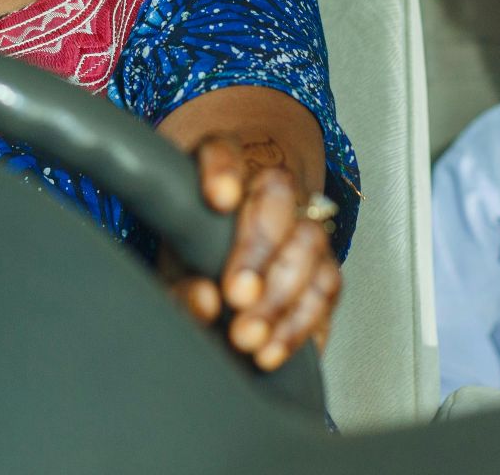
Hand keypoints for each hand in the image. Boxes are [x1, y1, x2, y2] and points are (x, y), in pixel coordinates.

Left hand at [170, 137, 341, 372]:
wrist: (229, 268)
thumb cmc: (194, 258)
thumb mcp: (173, 272)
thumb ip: (178, 287)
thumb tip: (204, 302)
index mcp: (220, 171)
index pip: (222, 150)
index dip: (223, 169)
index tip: (218, 198)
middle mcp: (268, 190)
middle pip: (278, 196)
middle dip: (260, 249)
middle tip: (237, 295)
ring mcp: (303, 224)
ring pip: (310, 242)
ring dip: (281, 295)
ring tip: (248, 337)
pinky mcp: (325, 267)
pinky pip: (327, 289)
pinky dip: (301, 324)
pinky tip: (272, 348)